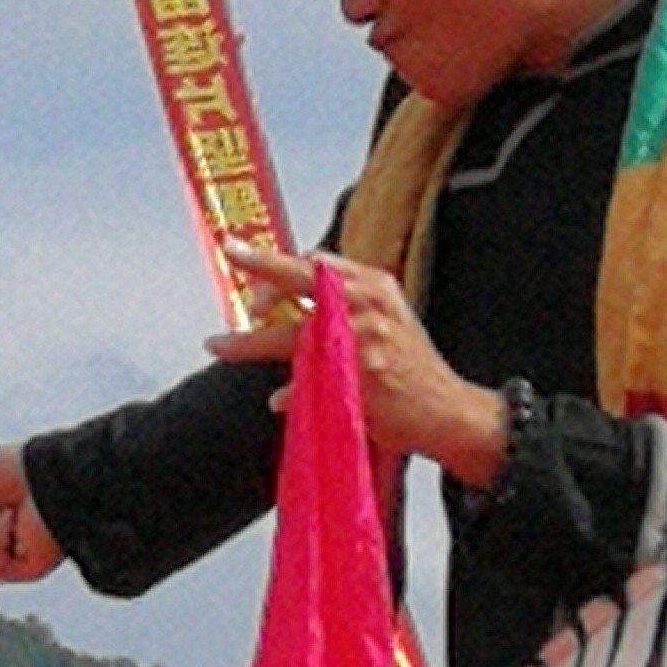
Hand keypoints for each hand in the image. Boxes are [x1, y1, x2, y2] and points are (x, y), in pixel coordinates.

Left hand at [210, 244, 508, 485]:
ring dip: (247, 343)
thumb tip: (290, 285)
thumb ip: (343, 298)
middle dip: (259, 268)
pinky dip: (288, 392)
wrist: (448, 411)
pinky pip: (305, 384)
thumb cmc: (410, 365)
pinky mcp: (359, 380)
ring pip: (289, 336)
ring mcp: (364, 342)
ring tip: (217, 345)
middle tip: (228, 259)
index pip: (315, 262)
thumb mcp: (387, 315)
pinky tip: (279, 399)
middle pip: (301, 280)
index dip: (273, 262)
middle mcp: (368, 305)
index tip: (241, 255)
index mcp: (374, 285)